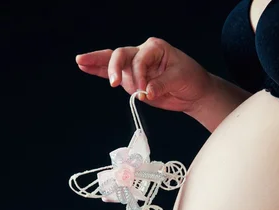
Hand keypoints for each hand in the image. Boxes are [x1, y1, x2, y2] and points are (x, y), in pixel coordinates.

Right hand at [75, 37, 213, 112]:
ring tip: (83, 63)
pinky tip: (84, 66)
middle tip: (115, 83)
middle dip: (116, 69)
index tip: (145, 91)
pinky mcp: (131, 79)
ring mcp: (135, 67)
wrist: (195, 92)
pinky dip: (98, 70)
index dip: (140, 75)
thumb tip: (147, 92)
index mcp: (155, 48)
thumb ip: (162, 84)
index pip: (139, 58)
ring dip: (100, 65)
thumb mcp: (180, 79)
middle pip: (121, 55)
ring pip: (113, 62)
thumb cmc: (191, 79)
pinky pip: (111, 73)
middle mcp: (142, 54)